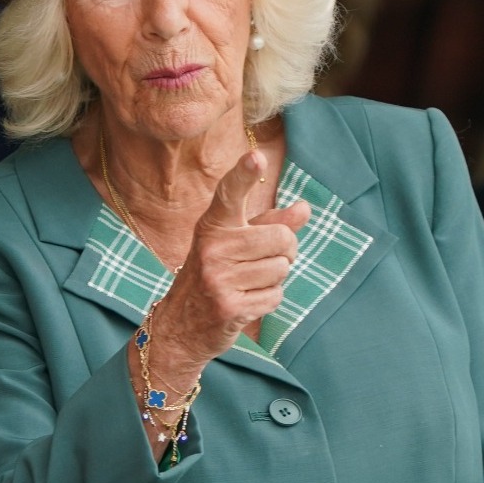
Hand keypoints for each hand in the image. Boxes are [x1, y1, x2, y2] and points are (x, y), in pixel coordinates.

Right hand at [146, 150, 309, 383]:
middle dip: (283, 252)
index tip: (256, 157)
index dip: (244, 175)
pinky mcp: (229, 307)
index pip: (230, 195)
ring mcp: (218, 278)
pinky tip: (245, 302)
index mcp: (212, 226)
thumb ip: (270, 224)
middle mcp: (212, 248)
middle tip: (259, 262)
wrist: (179, 325)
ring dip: (274, 279)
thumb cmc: (214, 274)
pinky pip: (275, 296)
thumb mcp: (235, 244)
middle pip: (282, 237)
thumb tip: (304, 209)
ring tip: (247, 284)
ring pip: (282, 269)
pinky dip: (267, 301)